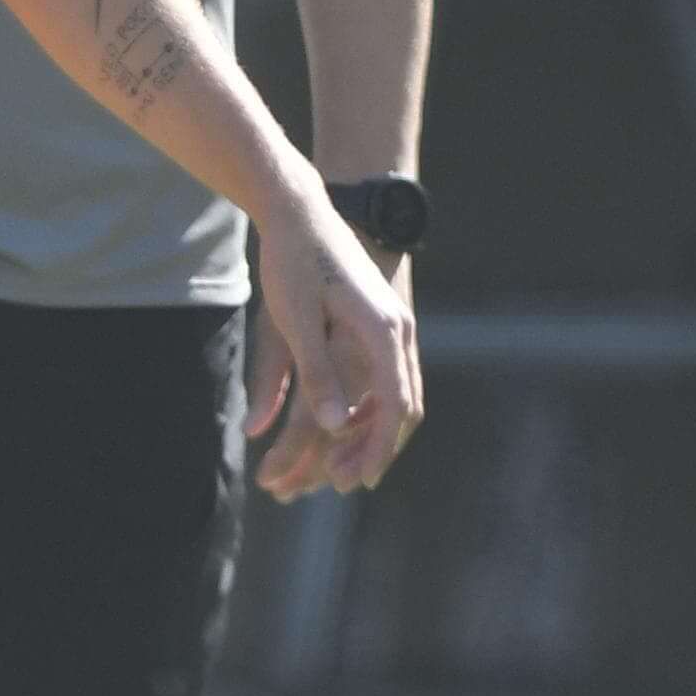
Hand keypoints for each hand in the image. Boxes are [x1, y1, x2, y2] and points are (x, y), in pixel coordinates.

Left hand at [247, 200, 421, 496]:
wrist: (298, 211)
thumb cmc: (292, 263)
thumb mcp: (296, 321)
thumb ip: (316, 374)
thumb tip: (334, 428)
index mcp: (383, 331)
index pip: (395, 406)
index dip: (377, 449)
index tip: (355, 482)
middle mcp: (398, 330)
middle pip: (403, 406)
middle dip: (375, 448)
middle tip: (342, 483)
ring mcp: (394, 325)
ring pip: (397, 394)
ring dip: (371, 431)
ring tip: (337, 463)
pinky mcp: (380, 323)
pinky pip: (386, 377)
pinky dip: (367, 408)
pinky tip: (342, 427)